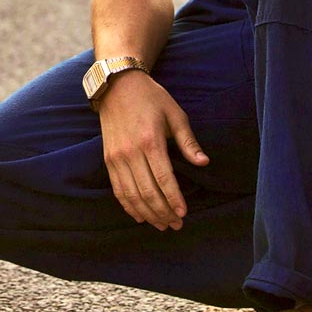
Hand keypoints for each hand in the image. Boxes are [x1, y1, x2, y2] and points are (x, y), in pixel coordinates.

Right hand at [97, 70, 208, 230]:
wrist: (117, 86)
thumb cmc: (151, 98)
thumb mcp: (175, 114)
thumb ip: (188, 141)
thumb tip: (204, 163)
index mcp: (150, 141)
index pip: (163, 179)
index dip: (174, 199)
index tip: (184, 214)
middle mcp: (130, 152)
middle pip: (147, 191)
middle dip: (163, 212)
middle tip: (176, 225)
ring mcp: (116, 157)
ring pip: (131, 195)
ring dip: (147, 214)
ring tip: (162, 224)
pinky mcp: (108, 159)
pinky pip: (117, 189)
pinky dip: (128, 206)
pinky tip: (140, 216)